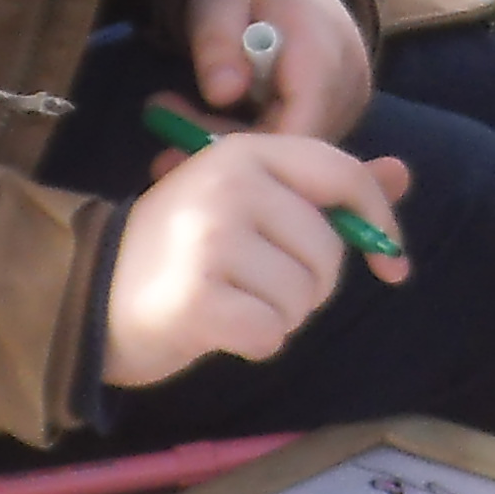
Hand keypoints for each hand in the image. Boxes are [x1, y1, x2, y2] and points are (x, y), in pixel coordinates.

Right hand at [101, 134, 410, 388]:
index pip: (342, 175)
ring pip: (303, 296)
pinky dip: (255, 342)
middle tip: (257, 284)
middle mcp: (228, 184)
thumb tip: (402, 172)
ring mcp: (210, 238)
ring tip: (233, 301)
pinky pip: (273, 333)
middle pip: (328, 251)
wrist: (93, 295)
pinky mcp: (199, 296)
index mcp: (244, 152)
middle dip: (309, 284)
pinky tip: (219, 327)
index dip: (379, 222)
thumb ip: (325, 188)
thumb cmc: (184, 252)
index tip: (393, 265)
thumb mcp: (251, 202)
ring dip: (281, 316)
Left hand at [178, 0, 373, 138]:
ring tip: (176, 118)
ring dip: (237, 140)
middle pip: (295, 143)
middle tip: (163, 141)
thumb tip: (222, 94)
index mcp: (324, 52)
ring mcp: (349, 99)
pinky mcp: (340, 109)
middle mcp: (349, 83)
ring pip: (294, 145)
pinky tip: (212, 117)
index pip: (301, 127)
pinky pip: (297, 136)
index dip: (250, 148)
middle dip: (231, 146)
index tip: (187, 147)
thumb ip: (217, 43)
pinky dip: (254, 133)